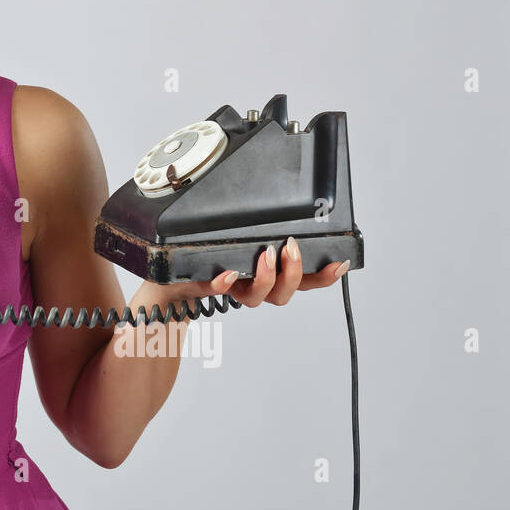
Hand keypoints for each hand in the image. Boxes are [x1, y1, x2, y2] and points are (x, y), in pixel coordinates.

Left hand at [159, 238, 351, 314]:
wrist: (170, 276)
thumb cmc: (211, 257)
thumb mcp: (241, 239)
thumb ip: (261, 230)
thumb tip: (286, 210)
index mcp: (269, 276)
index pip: (304, 281)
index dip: (324, 277)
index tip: (339, 262)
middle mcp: (253, 288)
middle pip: (284, 295)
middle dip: (293, 273)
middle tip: (291, 249)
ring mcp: (230, 289)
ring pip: (256, 298)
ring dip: (266, 279)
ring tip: (265, 256)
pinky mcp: (204, 286)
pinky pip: (214, 289)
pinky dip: (221, 284)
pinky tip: (226, 275)